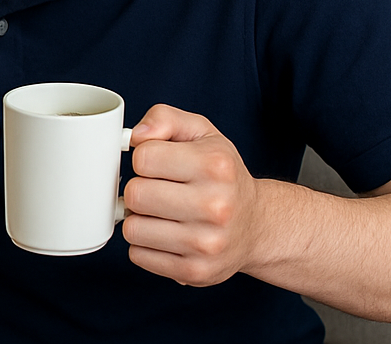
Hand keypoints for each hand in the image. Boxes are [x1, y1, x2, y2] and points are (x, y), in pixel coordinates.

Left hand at [122, 104, 264, 285]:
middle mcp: (215, 205)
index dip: (145, 159)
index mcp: (215, 165)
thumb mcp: (201, 133)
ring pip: (133, 228)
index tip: (160, 164)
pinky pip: (139, 255)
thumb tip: (136, 137)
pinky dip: (146, 245)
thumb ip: (164, 118)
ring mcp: (206, 243)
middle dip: (140, 190)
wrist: (257, 225)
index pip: (144, 157)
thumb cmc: (222, 175)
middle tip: (160, 191)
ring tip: (164, 214)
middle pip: (135, 194)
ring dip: (140, 220)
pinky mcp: (195, 272)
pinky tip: (168, 235)